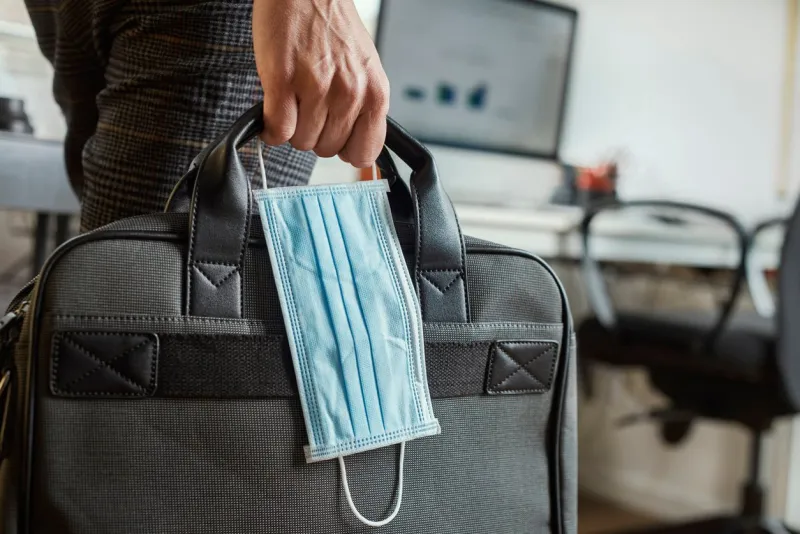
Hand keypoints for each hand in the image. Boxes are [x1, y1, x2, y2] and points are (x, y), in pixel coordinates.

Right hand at [253, 0, 389, 167]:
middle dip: (315, 133)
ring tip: (293, 99)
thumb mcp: (364, 71)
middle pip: (327, 150)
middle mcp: (350, 93)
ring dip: (292, 127)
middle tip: (309, 107)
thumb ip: (363, 108)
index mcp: (375, 93)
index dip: (345, 149)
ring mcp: (317, 88)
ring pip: (301, 142)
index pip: (364, 153)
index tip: (335, 137)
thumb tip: (355, 150)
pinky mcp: (283, 81)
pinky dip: (270, 128)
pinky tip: (273, 108)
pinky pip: (277, 130)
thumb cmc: (332, 28)